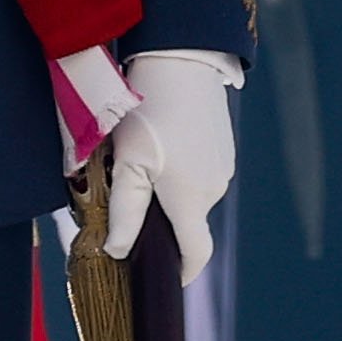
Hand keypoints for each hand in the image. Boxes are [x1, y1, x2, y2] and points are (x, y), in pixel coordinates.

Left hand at [100, 48, 240, 283]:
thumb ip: (124, 212)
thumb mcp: (128, 163)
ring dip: (168, 191)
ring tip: (140, 161)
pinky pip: (199, 173)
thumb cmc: (150, 112)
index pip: (196, 254)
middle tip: (127, 194)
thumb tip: (118, 251)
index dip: (182, 273)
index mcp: (191, 200)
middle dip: (161, 219)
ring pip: (190, 195)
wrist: (182, 61)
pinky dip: (179, 170)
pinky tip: (160, 144)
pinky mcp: (223, 148)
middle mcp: (214, 190)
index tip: (165, 279)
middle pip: (186, 222)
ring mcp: (223, 168)